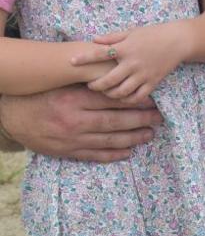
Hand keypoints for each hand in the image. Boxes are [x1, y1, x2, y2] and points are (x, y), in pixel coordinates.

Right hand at [0, 85, 161, 161]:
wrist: (11, 116)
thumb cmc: (42, 94)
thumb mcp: (63, 85)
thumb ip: (89, 85)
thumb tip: (121, 80)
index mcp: (75, 100)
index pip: (113, 101)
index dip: (136, 101)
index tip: (153, 100)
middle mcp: (74, 120)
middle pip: (116, 121)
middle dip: (141, 120)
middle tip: (159, 118)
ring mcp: (71, 139)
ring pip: (109, 140)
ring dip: (133, 138)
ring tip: (150, 134)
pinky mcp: (67, 152)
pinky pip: (95, 155)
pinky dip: (113, 154)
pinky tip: (128, 152)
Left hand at [72, 25, 188, 102]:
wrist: (178, 40)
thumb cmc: (153, 34)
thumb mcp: (132, 32)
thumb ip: (112, 37)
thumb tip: (93, 40)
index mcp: (126, 48)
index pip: (100, 54)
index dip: (84, 58)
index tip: (71, 62)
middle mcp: (133, 63)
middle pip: (108, 80)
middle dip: (95, 85)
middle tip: (90, 85)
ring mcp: (143, 74)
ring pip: (121, 92)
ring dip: (110, 94)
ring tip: (105, 91)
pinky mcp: (153, 81)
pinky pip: (137, 97)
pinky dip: (127, 99)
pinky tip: (122, 97)